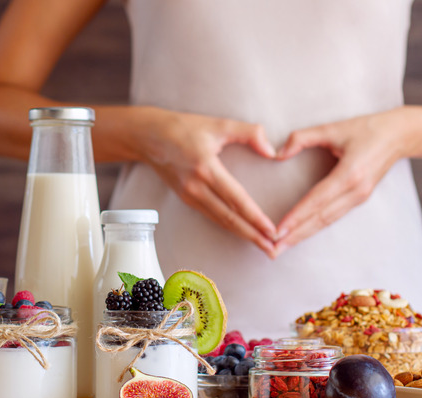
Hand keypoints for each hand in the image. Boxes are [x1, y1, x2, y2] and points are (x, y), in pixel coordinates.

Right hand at [132, 107, 278, 256]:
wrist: (148, 137)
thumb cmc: (183, 128)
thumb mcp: (218, 124)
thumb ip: (250, 133)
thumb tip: (272, 152)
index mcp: (206, 168)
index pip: (236, 199)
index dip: (255, 218)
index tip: (272, 230)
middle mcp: (196, 187)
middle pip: (229, 218)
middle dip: (253, 235)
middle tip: (273, 249)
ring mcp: (189, 195)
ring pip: (220, 221)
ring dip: (242, 235)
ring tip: (262, 245)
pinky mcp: (185, 198)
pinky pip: (211, 216)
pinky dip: (228, 227)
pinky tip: (241, 232)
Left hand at [273, 110, 408, 255]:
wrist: (400, 135)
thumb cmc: (367, 129)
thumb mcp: (333, 127)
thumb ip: (302, 138)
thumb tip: (278, 154)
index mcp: (349, 174)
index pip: (317, 201)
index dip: (296, 217)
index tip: (277, 230)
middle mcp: (355, 191)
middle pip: (320, 219)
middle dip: (295, 236)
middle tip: (273, 250)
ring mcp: (359, 198)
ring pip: (326, 222)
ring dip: (303, 236)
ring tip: (282, 247)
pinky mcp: (359, 199)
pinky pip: (333, 217)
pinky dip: (315, 228)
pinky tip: (301, 234)